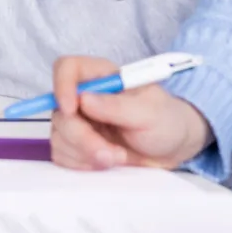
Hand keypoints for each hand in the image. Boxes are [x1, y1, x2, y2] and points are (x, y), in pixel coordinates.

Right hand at [49, 55, 214, 170]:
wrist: (172, 150)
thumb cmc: (165, 122)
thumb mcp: (150, 112)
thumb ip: (118, 106)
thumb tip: (84, 99)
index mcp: (102, 77)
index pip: (68, 67)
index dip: (62, 85)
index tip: (72, 110)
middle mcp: (84, 98)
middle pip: (60, 112)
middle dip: (83, 138)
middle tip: (111, 154)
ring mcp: (79, 123)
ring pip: (59, 137)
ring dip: (86, 154)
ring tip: (118, 158)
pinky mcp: (77, 146)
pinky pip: (63, 155)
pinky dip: (82, 164)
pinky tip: (106, 163)